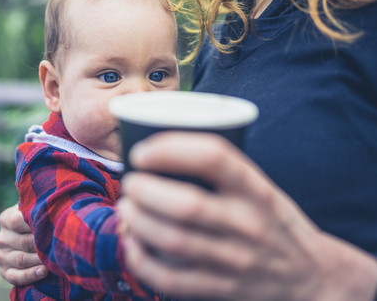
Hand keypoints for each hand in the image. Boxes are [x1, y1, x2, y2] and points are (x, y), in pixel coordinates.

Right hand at [0, 205, 48, 285]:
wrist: (32, 236)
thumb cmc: (40, 218)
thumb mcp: (36, 209)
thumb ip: (39, 206)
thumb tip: (51, 201)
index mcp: (6, 218)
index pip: (18, 221)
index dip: (36, 224)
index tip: (53, 225)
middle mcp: (1, 237)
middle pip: (23, 242)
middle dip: (42, 245)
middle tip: (58, 245)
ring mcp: (1, 255)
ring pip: (21, 259)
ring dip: (39, 260)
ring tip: (54, 260)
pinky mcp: (4, 271)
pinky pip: (15, 276)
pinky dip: (30, 275)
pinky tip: (44, 272)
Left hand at [118, 132, 376, 300]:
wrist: (310, 275)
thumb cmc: (274, 222)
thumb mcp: (261, 189)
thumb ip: (222, 173)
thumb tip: (159, 157)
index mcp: (257, 190)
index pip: (213, 157)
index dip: (169, 149)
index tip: (141, 152)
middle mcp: (248, 224)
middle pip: (185, 204)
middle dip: (144, 190)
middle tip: (131, 182)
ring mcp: (235, 260)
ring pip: (172, 240)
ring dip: (137, 221)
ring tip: (126, 208)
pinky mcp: (221, 289)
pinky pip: (170, 279)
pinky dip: (141, 261)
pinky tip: (132, 243)